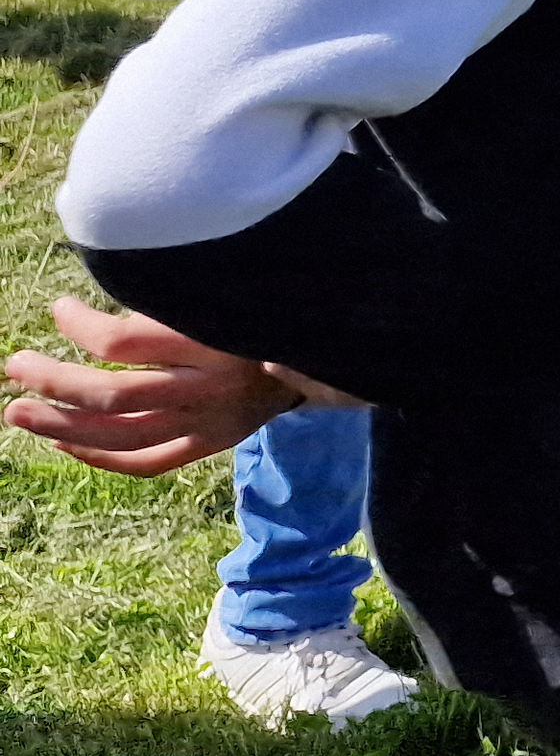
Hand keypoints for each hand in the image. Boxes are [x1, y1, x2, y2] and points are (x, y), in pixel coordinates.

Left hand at [2, 297, 330, 475]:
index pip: (124, 339)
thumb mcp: (226, 292)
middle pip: (112, 393)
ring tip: (17, 413)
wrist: (331, 351)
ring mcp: (211, 421)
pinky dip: (101, 456)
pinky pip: (148, 462)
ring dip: (60, 425)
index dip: (79, 325)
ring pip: (121, 434)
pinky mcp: (214, 442)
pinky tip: (63, 442)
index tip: (60, 309)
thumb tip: (99, 312)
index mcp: (212, 340)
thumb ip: (168, 302)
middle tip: (16, 367)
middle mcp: (209, 386)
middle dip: (53, 381)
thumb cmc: (268, 309)